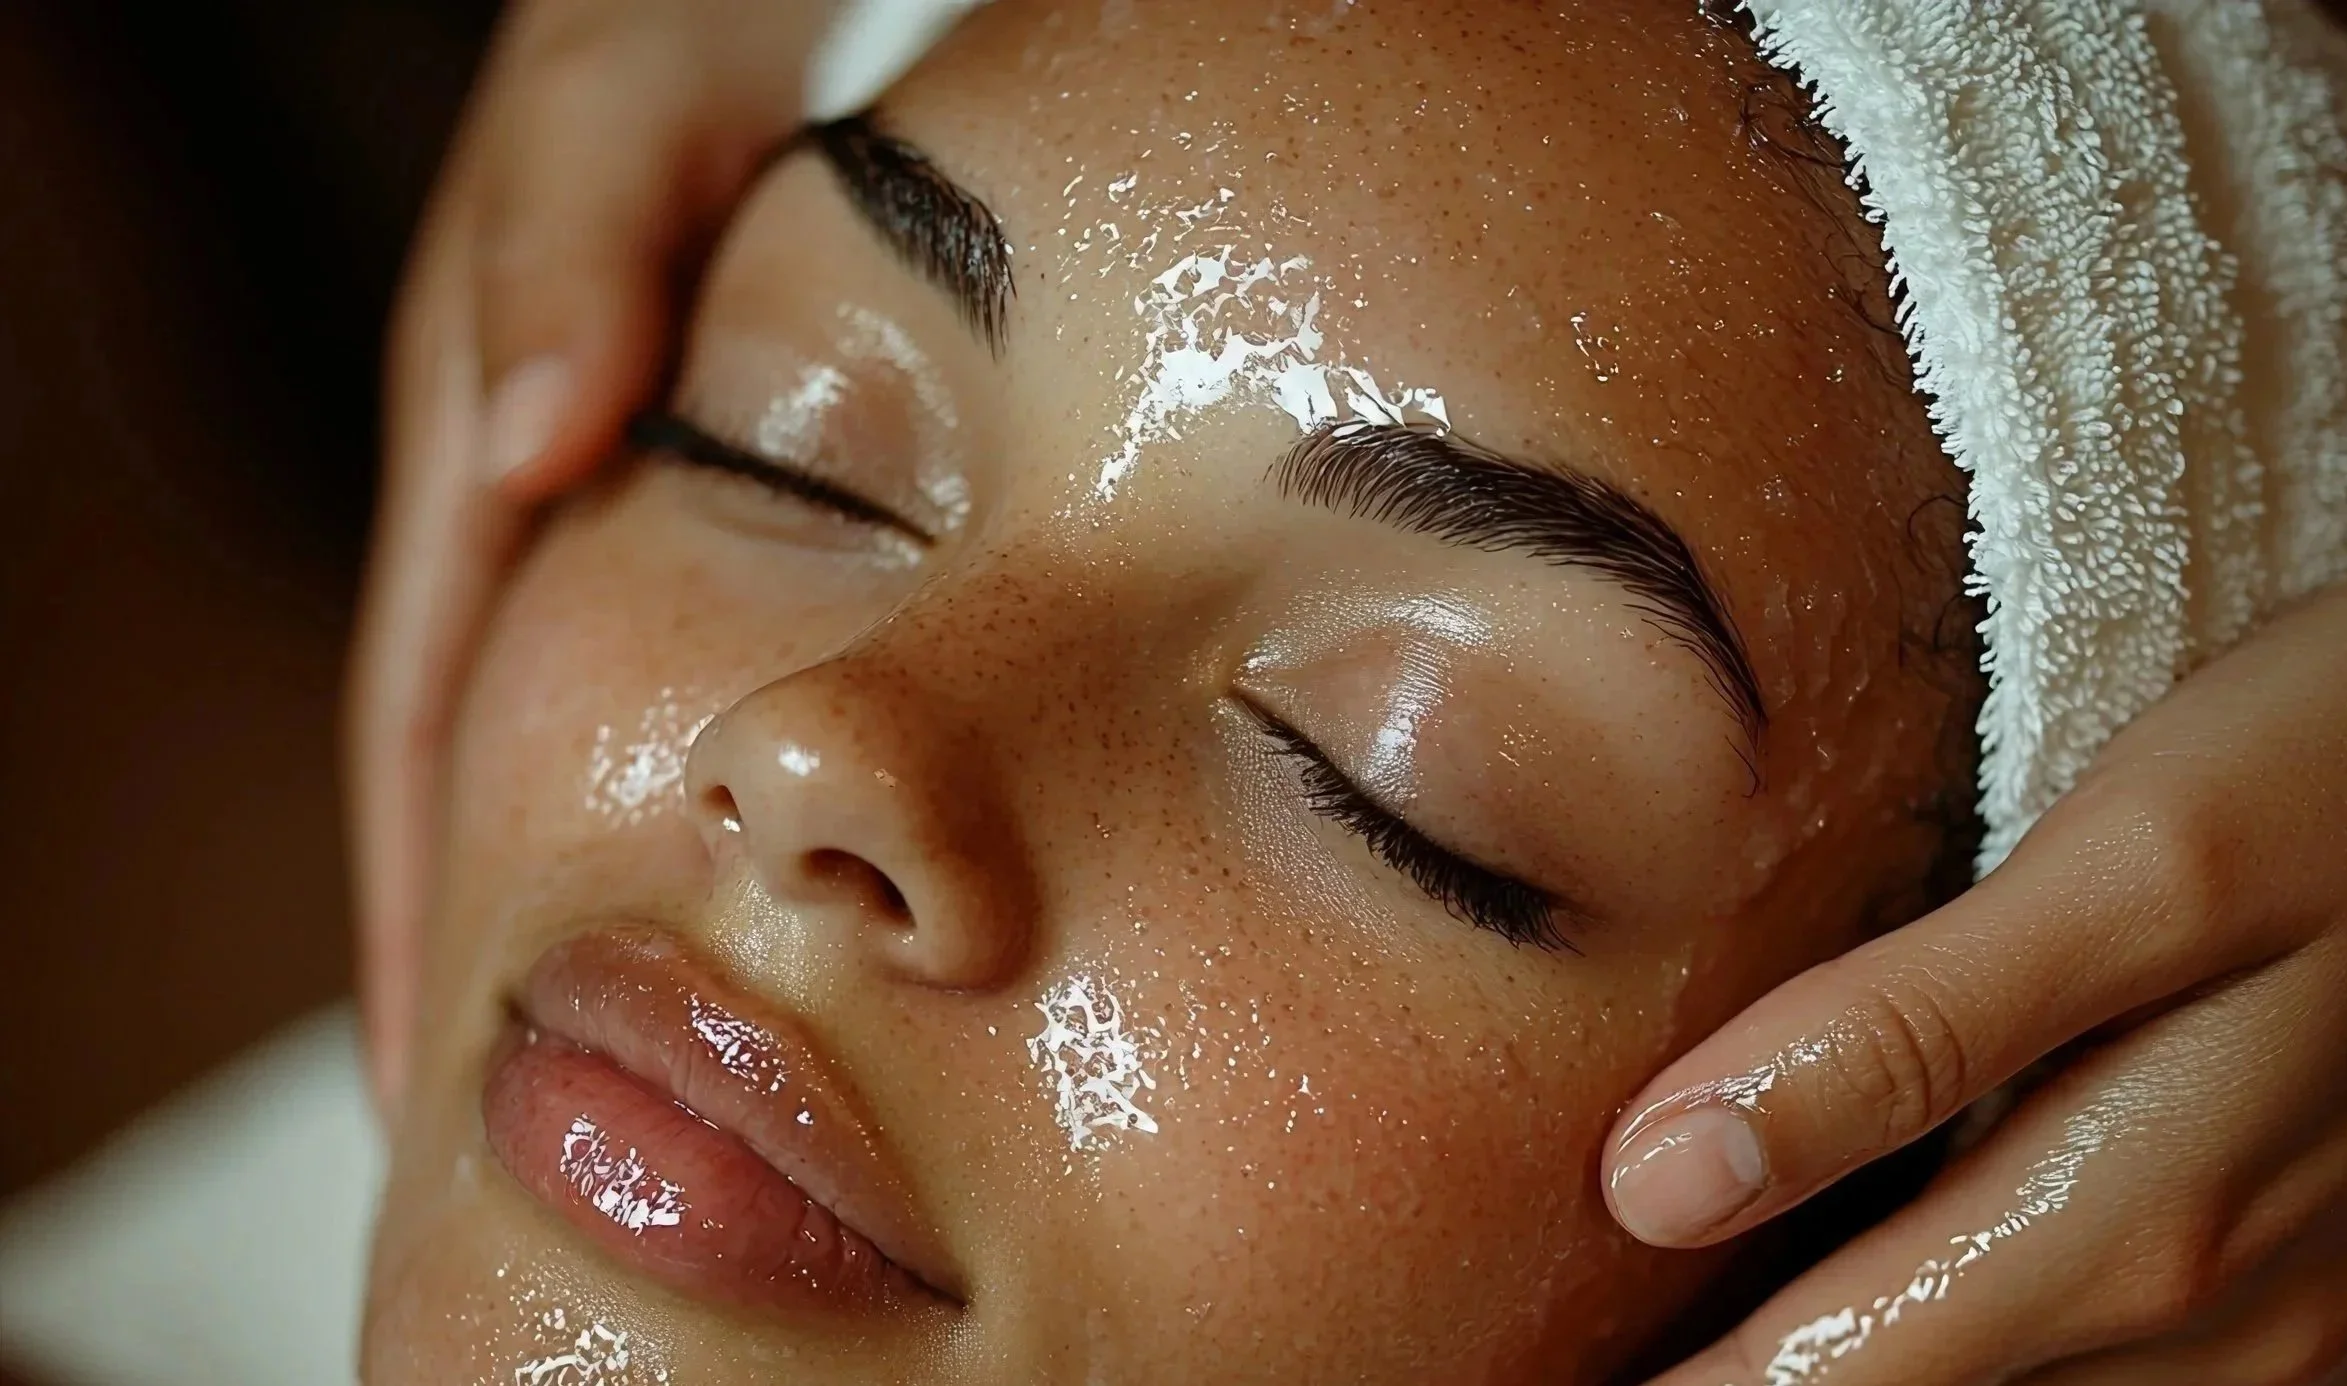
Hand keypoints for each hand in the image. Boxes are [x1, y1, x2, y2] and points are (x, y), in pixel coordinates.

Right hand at [344, 0, 824, 1120]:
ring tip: (595, 1053)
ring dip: (554, 894)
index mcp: (481, 451)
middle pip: (470, 770)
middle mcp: (518, 499)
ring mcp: (588, 508)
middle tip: (493, 1130)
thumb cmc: (674, 38)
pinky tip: (703, 879)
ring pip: (557, 741)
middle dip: (469, 947)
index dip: (417, 900)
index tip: (424, 1077)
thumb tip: (528, 455)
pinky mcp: (667, 500)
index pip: (422, 722)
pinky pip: (640, 677)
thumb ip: (568, 263)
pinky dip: (647, 793)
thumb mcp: (616, 121)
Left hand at [1603, 552, 2346, 1384]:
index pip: (1824, 1377)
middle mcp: (2207, 1329)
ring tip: (1704, 1334)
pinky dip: (1992, 1357)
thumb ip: (1906, 1028)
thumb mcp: (2144, 867)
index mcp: (2130, 1229)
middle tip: (1565, 1356)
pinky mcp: (2332, 1309)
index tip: (1532, 1370)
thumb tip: (1659, 1175)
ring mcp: (2286, 1338)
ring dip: (1858, 1376)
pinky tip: (1918, 1306)